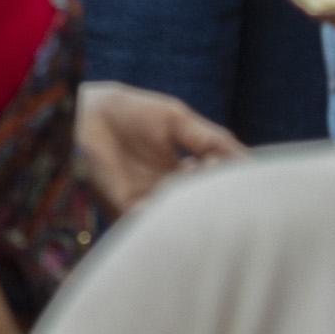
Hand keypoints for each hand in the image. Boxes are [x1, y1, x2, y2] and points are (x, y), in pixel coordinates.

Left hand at [72, 83, 241, 211]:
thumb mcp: (177, 121)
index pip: (215, 185)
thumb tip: (249, 159)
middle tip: (219, 182)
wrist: (85, 112)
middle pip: (201, 206)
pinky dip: (167, 212)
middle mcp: (169, 192)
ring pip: (181, 216)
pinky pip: (154, 221)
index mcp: (183, 171)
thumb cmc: (131, 112)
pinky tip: (173, 188)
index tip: (227, 164)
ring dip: (193, 205)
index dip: (227, 179)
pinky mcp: (128, 210)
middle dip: (215, 199)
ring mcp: (150, 203)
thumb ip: (211, 139)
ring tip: (194, 181)